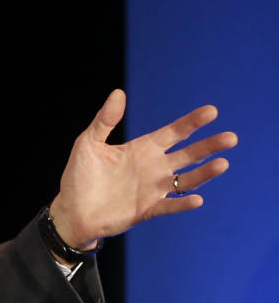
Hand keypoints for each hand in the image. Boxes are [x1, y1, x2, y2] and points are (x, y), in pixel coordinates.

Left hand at [49, 89, 235, 249]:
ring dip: (204, 173)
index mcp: (141, 149)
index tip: (212, 111)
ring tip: (222, 163)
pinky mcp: (146, 209)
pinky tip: (196, 198)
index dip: (191, 123)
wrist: (71, 210)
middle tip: (231, 137)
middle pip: (187, 155)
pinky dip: (182, 203)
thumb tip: (119, 93)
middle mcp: (152, 167)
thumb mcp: (88, 142)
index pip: (173, 133)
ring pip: (186, 179)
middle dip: (208, 146)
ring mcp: (152, 189)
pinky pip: (169, 205)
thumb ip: (105, 120)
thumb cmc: (79, 175)